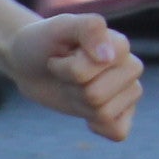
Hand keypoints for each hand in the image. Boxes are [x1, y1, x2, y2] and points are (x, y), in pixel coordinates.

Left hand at [3, 14, 140, 140]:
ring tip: (71, 85)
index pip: (95, 71)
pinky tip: (87, 115)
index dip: (68, 68)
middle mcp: (129, 67)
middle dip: (70, 87)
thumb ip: (88, 28)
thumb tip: (108, 57)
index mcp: (120, 45)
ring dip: (76, 102)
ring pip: (102, 114)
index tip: (60, 56)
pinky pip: (118, 132)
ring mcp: (125, 91)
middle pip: (97, 96)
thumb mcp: (60, 26)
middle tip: (64, 73)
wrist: (29, 61)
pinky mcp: (117, 112)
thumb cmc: (45, 42)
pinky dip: (99, 128)